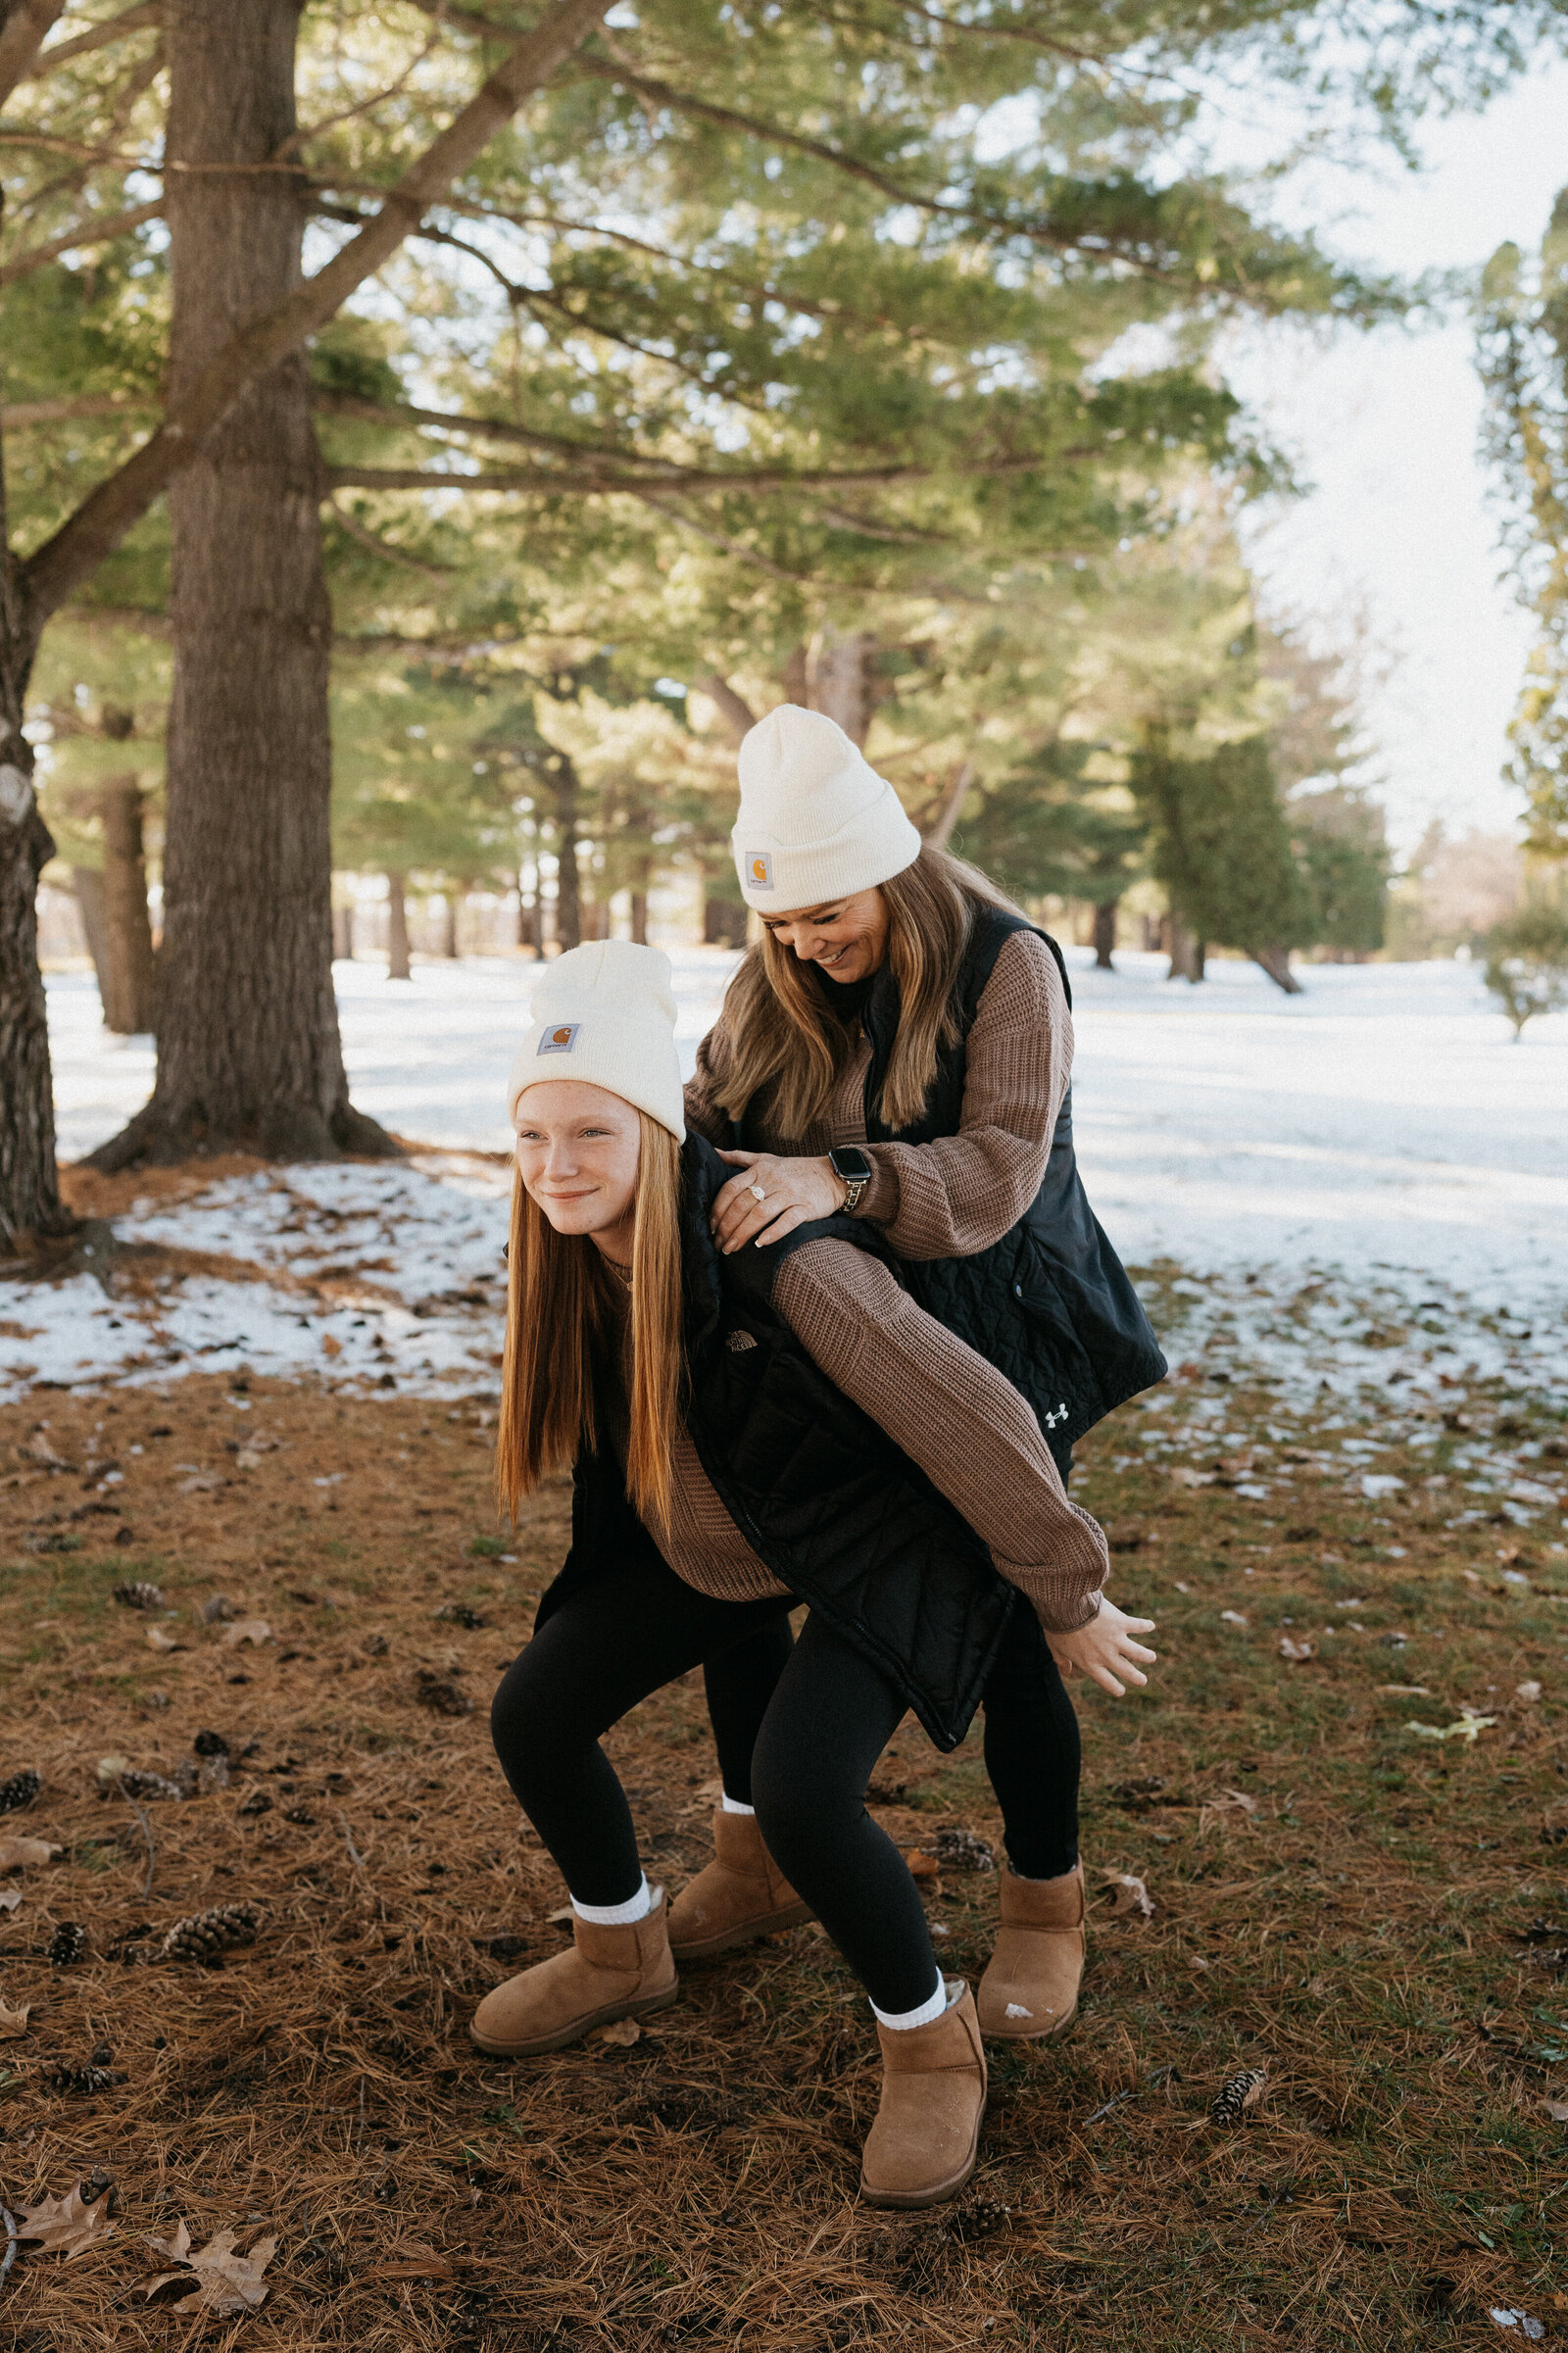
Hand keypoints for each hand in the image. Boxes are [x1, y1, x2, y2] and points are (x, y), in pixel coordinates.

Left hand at [710, 1149, 845, 1252]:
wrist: (833, 1175)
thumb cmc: (795, 1169)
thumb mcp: (767, 1159)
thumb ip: (740, 1158)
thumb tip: (714, 1152)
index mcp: (760, 1169)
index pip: (731, 1188)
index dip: (718, 1208)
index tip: (710, 1226)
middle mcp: (773, 1180)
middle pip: (743, 1204)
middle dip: (727, 1226)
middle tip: (718, 1243)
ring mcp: (790, 1193)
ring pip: (760, 1214)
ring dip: (743, 1233)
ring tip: (732, 1248)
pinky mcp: (806, 1207)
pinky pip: (787, 1221)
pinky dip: (772, 1233)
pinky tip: (760, 1244)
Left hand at [1045, 1599, 1156, 1697]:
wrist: (1066, 1607)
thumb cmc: (1057, 1626)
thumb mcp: (1056, 1647)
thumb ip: (1061, 1661)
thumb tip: (1066, 1671)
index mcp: (1090, 1664)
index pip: (1107, 1683)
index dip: (1116, 1689)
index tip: (1121, 1691)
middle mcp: (1106, 1655)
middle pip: (1127, 1672)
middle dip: (1137, 1678)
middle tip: (1142, 1681)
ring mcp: (1116, 1640)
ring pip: (1139, 1654)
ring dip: (1147, 1656)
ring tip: (1151, 1657)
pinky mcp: (1121, 1623)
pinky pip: (1139, 1626)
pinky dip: (1146, 1626)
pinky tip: (1151, 1625)